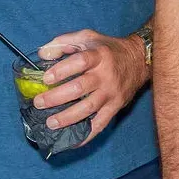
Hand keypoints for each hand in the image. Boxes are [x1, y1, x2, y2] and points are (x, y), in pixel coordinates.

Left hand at [34, 29, 150, 143]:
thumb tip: (42, 53)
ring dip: (67, 117)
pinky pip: (101, 123)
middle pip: (80, 88)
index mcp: (98, 55)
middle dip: (56, 97)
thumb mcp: (87, 37)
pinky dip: (87, 135)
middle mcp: (105, 75)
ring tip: (50, 123)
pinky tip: (73, 141)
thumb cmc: (108, 48)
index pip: (80, 62)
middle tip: (39, 103)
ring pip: (88, 108)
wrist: (139, 60)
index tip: (46, 78)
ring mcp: (111, 93)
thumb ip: (63, 42)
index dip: (62, 70)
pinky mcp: (116, 106)